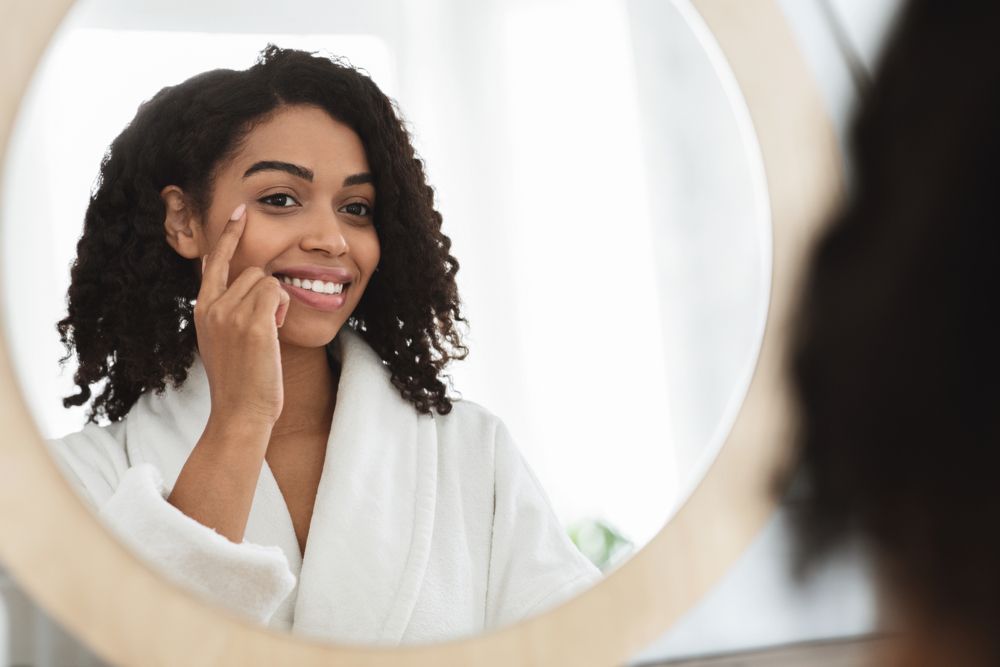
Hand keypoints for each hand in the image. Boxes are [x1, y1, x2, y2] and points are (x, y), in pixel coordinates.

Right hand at [193, 203, 289, 427]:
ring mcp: (229, 313)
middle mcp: (211, 307)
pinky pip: (278, 292)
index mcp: (202, 309)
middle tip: (264, 329)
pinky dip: (282, 310)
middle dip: (267, 295)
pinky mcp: (251, 323)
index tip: (241, 211)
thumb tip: (250, 287)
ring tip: (266, 336)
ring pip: (268, 281)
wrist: (240, 412)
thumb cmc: (241, 381)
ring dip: (276, 304)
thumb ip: (229, 312)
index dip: (229, 234)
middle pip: (253, 271)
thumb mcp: (224, 340)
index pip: (214, 261)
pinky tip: (274, 335)